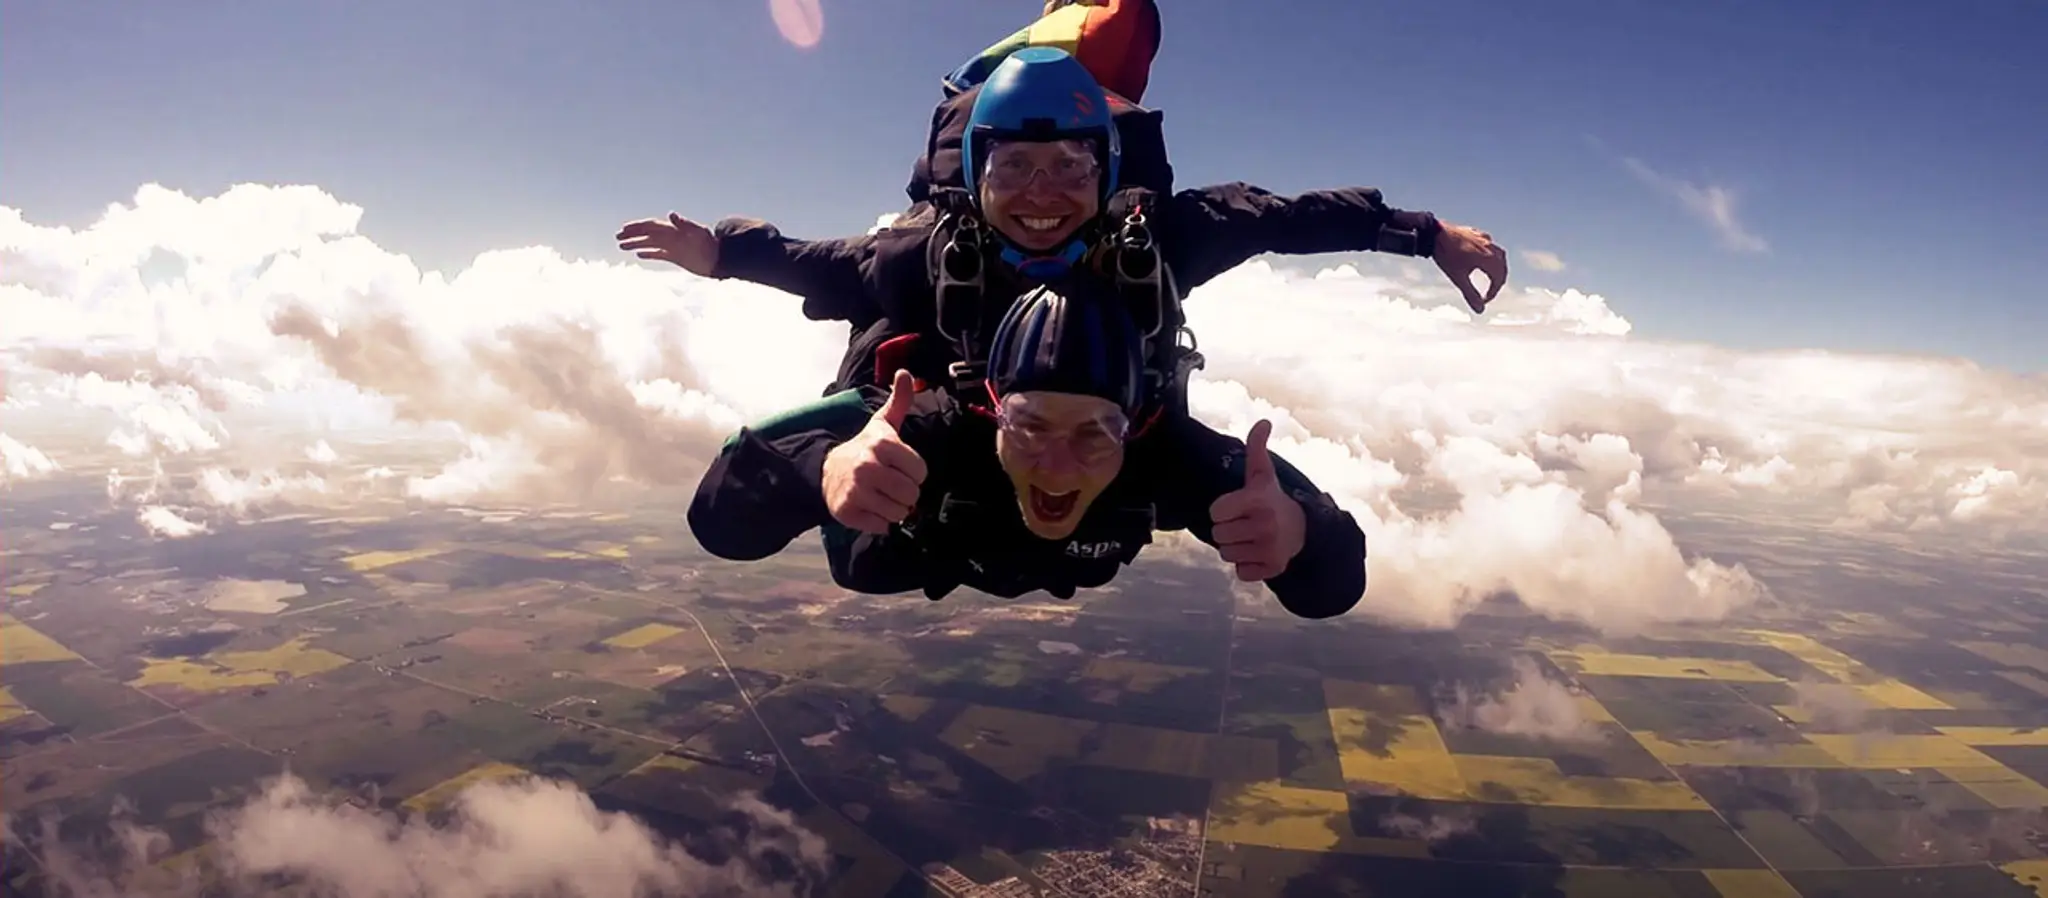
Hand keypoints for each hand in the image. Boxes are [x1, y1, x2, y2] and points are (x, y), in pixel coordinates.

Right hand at [616, 213, 717, 275]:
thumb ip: (685, 224)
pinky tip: (639, 255)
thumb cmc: (710, 245)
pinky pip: (659, 254)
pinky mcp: (676, 257)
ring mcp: (673, 246)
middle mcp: (672, 236)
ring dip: (636, 243)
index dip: (637, 227)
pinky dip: (649, 254)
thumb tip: (671, 214)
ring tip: (622, 247)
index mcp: (674, 230)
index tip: (623, 230)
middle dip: (632, 235)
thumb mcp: (698, 233)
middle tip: (617, 238)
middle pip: (648, 234)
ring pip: (651, 243)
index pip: (651, 226)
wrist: (720, 259)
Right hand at [821, 370, 928, 533]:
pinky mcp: (847, 512)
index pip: (920, 472)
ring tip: (882, 496)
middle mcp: (867, 467)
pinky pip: (881, 527)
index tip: (901, 468)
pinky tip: (871, 508)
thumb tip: (905, 373)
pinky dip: (880, 522)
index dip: (914, 473)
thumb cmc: (864, 448)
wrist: (827, 471)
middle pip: (911, 495)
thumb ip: (899, 401)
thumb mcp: (882, 424)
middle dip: (907, 494)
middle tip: (893, 486)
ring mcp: (856, 491)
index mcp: (881, 444)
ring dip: (895, 509)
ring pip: (898, 513)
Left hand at [1208, 419, 1306, 581]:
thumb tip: (1263, 421)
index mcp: (1257, 500)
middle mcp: (1265, 525)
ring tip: (1251, 538)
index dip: (1222, 510)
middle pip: (1217, 535)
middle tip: (1244, 523)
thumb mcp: (1263, 474)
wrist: (1302, 530)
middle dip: (1227, 530)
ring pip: (1226, 554)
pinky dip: (1246, 566)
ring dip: (1234, 548)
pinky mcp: (1272, 569)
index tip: (1237, 507)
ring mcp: (1269, 549)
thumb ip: (1256, 448)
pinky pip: (1239, 572)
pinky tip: (1258, 553)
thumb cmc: (1272, 499)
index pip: (1215, 512)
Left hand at [1433, 222, 1507, 313]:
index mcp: (1489, 258)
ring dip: (1497, 267)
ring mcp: (1484, 238)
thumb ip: (1470, 295)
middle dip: (1498, 281)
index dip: (1492, 292)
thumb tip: (1480, 310)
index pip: (1498, 279)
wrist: (1434, 233)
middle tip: (1491, 291)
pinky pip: (1489, 245)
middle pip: (1502, 267)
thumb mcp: (1458, 278)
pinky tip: (1481, 259)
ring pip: (1498, 254)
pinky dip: (1490, 256)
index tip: (1484, 301)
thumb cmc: (1446, 256)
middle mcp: (1490, 246)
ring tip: (1490, 276)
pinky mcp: (1477, 233)